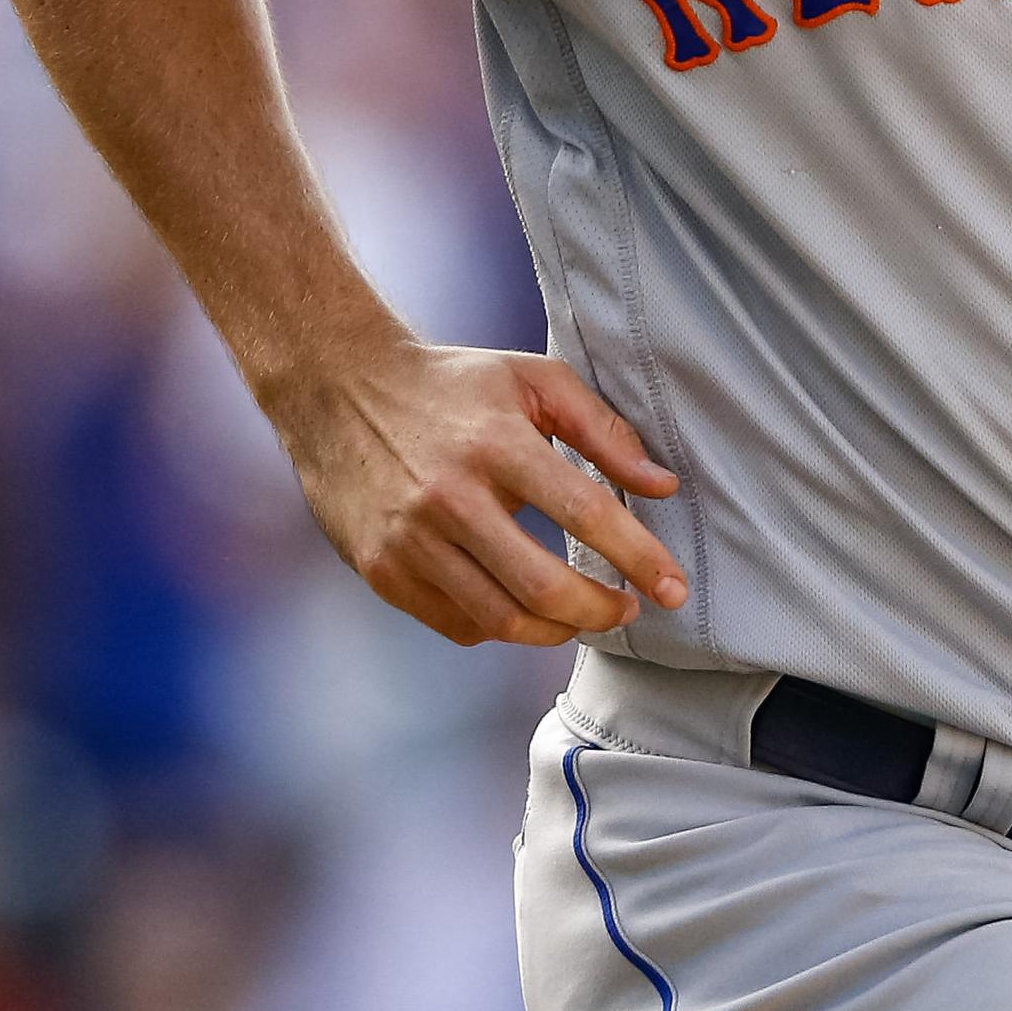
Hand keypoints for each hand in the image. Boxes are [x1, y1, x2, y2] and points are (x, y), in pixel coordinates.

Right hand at [270, 341, 687, 647]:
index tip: (673, 588)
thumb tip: (663, 487)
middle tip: (628, 609)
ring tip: (583, 616)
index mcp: (496, 442)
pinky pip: (457, 624)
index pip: (584, 512)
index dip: (638, 557)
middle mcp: (450, 497)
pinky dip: (501, 628)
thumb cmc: (452, 385)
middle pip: (542, 585)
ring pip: (499, 618)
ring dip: (556, 630)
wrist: (338, 389)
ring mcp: (410, 541)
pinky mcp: (382, 570)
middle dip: (599, 610)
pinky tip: (522, 609)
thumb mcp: (532, 380)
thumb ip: (603, 430)